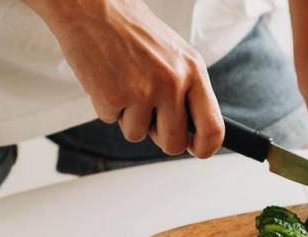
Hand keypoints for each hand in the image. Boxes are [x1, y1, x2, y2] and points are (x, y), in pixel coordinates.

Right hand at [25, 0, 223, 156]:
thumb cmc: (134, 31)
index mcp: (193, 71)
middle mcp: (172, 82)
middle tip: (149, 117)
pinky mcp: (112, 97)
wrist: (93, 8)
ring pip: (138, 135)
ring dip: (129, 118)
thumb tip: (193, 133)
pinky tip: (108, 80)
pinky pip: (112, 122)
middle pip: (174, 143)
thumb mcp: (176, 56)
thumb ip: (188, 91)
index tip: (198, 151)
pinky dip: (108, 107)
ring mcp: (142, 91)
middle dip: (161, 138)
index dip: (207, 147)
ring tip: (125, 85)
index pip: (213, 126)